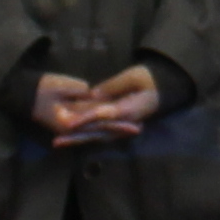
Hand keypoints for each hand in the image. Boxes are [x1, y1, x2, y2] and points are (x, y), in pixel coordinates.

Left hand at [47, 63, 164, 144]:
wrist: (163, 89)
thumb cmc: (149, 80)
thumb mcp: (134, 77)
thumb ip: (113, 86)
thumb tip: (92, 95)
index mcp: (130, 110)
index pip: (105, 116)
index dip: (87, 120)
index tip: (70, 124)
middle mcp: (125, 124)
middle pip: (98, 132)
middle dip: (76, 135)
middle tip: (56, 140)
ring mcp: (122, 127)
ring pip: (97, 136)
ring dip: (77, 140)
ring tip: (58, 143)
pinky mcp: (117, 126)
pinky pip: (99, 132)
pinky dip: (84, 136)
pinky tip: (69, 138)